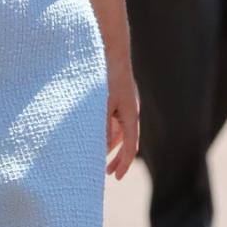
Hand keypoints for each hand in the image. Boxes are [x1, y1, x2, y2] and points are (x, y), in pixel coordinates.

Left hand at [105, 54, 138, 179]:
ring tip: (98, 156)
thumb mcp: (102, 102)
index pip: (131, 145)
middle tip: (107, 173)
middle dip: (117, 157)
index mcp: (130, 113)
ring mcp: (123, 104)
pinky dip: (106, 131)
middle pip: (126, 141)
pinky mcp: (116, 98)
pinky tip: (94, 135)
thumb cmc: (105, 74)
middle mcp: (130, 111)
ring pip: (119, 131)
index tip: (116, 177)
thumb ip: (102, 124)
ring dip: (110, 144)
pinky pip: (114, 120)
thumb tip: (103, 146)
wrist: (110, 48)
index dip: (124, 163)